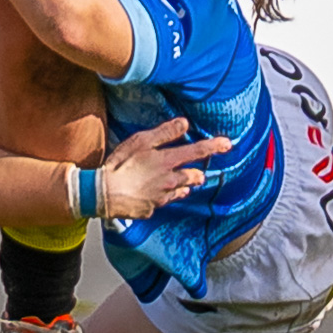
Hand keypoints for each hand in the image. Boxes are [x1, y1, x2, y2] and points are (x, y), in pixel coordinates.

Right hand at [99, 117, 230, 220]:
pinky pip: (165, 200)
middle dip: (198, 173)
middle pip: (194, 176)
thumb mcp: (141, 141)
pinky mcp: (152, 209)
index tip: (228, 144)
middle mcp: (170, 180)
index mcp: (168, 161)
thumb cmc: (121, 164)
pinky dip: (165, 195)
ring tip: (179, 181)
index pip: (197, 151)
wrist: (104, 194)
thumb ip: (164, 133)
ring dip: (184, 185)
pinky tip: (156, 191)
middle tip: (197, 170)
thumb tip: (185, 123)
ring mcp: (162, 197)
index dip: (213, 146)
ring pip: (182, 190)